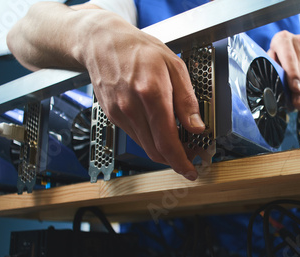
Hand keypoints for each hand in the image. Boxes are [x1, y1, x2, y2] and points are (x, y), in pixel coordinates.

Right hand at [81, 18, 204, 180]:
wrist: (102, 42)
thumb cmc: (139, 50)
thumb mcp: (174, 66)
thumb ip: (187, 100)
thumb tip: (197, 126)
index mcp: (152, 94)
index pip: (168, 141)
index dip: (181, 162)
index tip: (191, 171)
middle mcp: (133, 108)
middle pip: (156, 150)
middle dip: (175, 160)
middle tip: (190, 158)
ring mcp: (120, 114)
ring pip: (145, 146)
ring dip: (163, 151)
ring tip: (177, 143)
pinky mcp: (113, 116)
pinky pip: (136, 136)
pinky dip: (150, 140)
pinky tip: (159, 130)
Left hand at [267, 31, 299, 110]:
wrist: (292, 51)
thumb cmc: (276, 58)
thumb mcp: (270, 62)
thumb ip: (271, 70)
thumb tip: (274, 86)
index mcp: (282, 40)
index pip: (289, 57)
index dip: (293, 74)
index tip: (295, 88)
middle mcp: (298, 42)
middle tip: (297, 103)